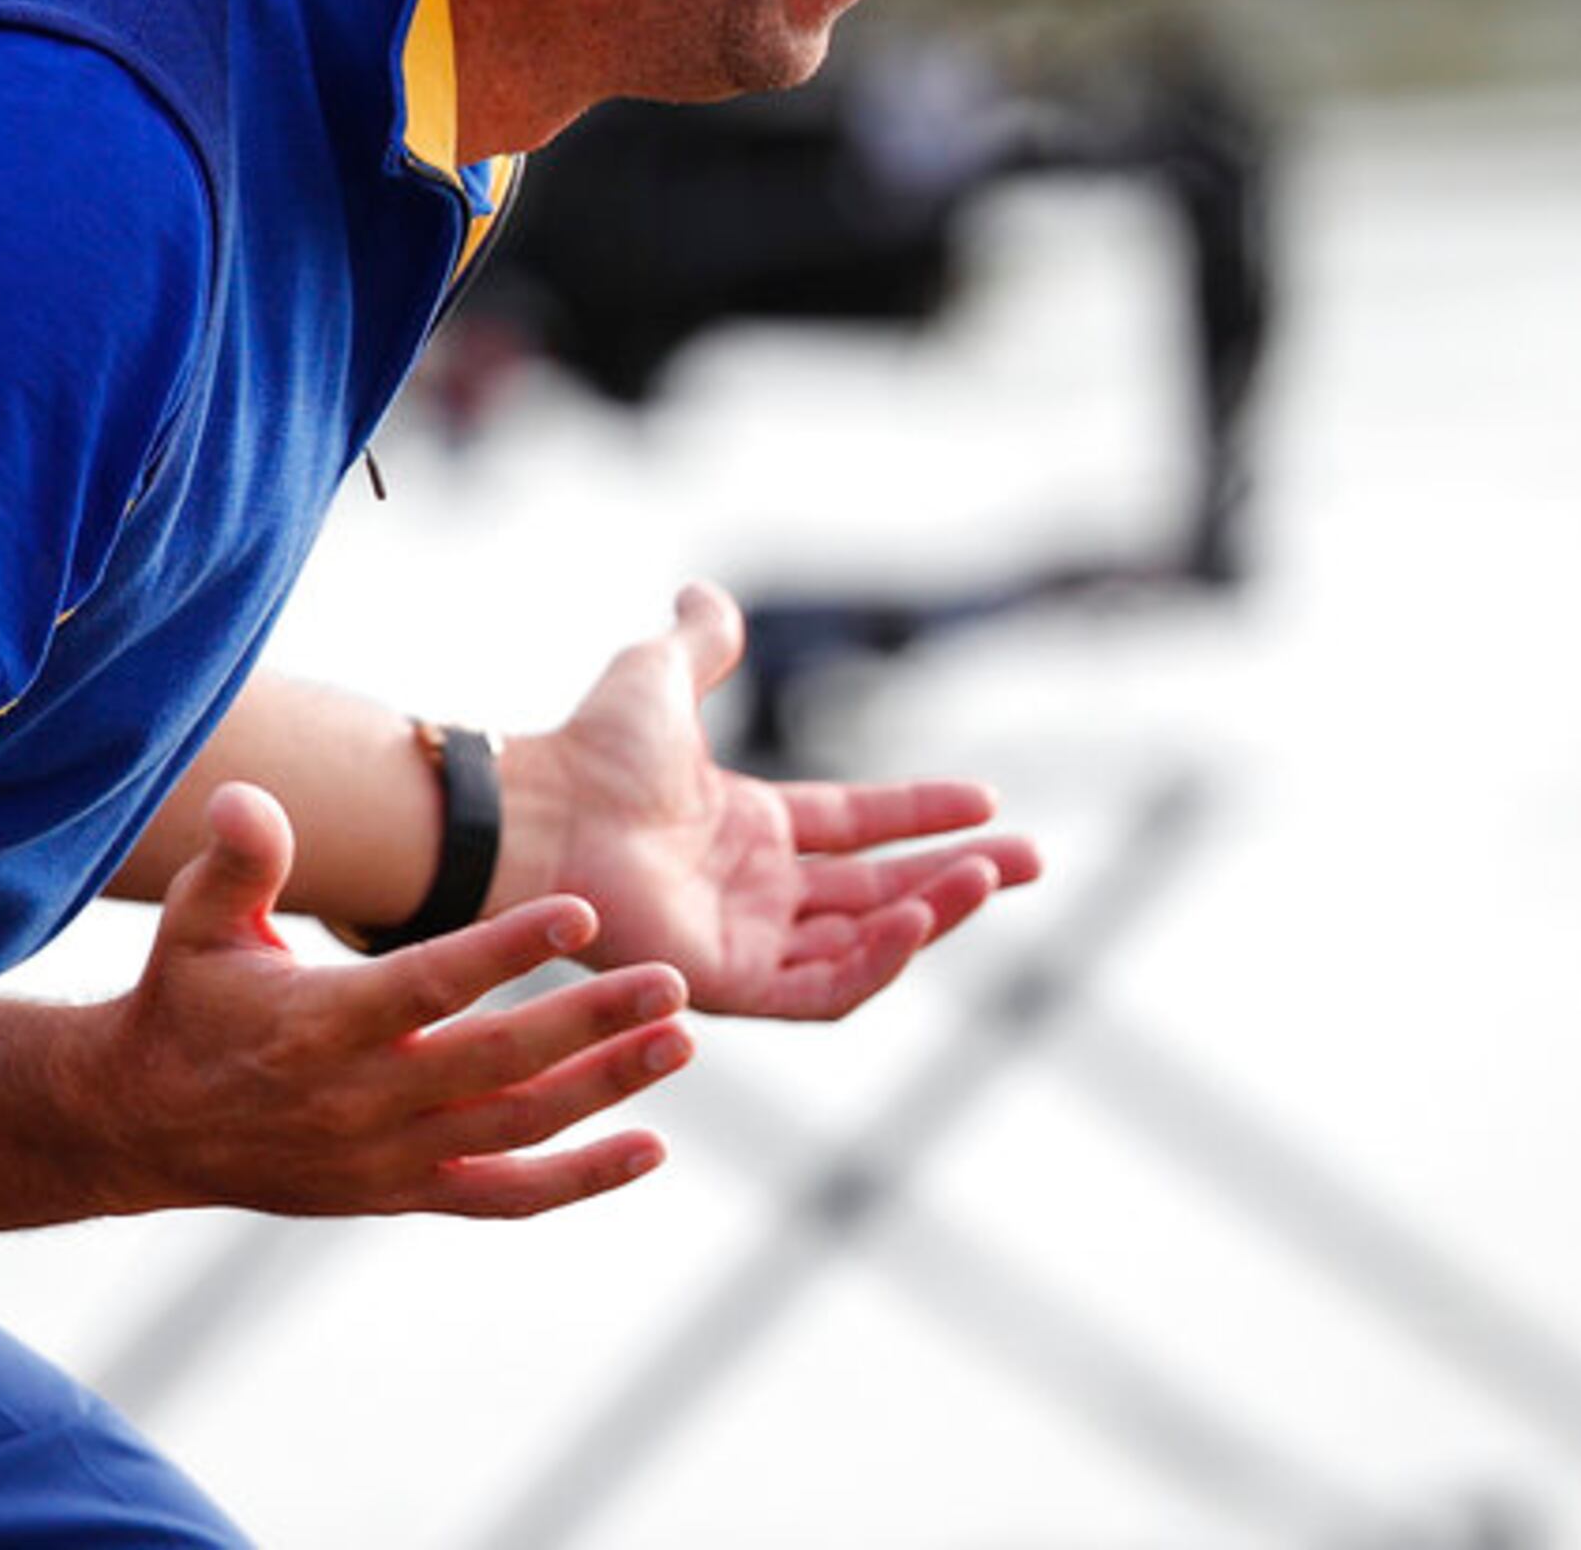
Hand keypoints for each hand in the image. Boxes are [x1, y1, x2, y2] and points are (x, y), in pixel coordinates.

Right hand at [97, 782, 692, 1219]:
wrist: (145, 1124)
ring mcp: (387, 1158)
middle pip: (495, 1064)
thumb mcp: (194, 921)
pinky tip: (649, 1148)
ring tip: (680, 1041)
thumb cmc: (186, 1001)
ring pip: (515, 1130)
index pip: (428, 986)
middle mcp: (360, 1099)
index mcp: (319, 1024)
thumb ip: (238, 860)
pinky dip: (579, 1180)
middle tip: (671, 984)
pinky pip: (503, 1197)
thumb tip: (249, 798)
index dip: (506, 950)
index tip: (582, 910)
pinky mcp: (402, 1195)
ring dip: (605, 1089)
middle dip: (589, 1024)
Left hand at [510, 582, 1042, 1020]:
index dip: (920, 813)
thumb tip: (706, 592)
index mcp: (746, 827)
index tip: (988, 800)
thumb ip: (700, 642)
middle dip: (959, 876)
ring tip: (992, 877)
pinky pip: (826, 988)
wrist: (545, 811)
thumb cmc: (590, 751)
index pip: (855, 827)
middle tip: (1034, 861)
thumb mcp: (660, 676)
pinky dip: (880, 959)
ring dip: (935, 912)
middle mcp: (754, 890)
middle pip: (879, 889)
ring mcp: (747, 941)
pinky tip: (920, 916)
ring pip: (866, 939)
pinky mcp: (734, 984)